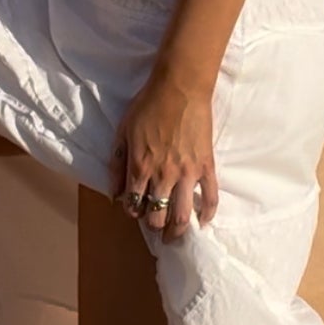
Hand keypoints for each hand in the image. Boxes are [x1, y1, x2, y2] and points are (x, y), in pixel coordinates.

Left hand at [110, 68, 219, 242]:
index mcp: (140, 168)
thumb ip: (117, 165)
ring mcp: (187, 173)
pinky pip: (210, 197)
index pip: (134, 205)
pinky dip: (208, 213)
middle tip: (156, 230)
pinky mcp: (206, 166)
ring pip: (183, 215)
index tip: (135, 210)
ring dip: (178, 231)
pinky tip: (203, 221)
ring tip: (175, 237)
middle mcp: (163, 176)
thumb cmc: (148, 106)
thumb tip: (113, 193)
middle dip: (154, 227)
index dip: (132, 212)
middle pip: (158, 216)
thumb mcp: (122, 132)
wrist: (179, 87)